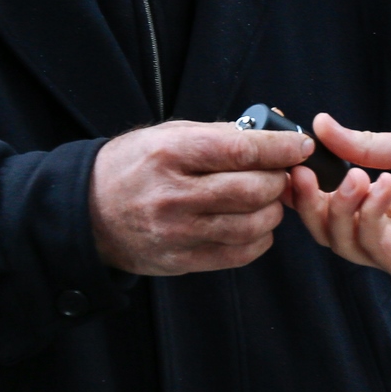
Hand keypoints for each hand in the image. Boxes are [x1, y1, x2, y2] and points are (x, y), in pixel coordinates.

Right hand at [90, 120, 313, 275]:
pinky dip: (259, 238)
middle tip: (282, 174)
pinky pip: (239, 254)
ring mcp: (177, 233)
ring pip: (252, 225)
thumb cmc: (134, 166)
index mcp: (169, 154)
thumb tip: (275, 130)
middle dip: (279, 180)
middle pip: (252, 190)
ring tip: (267, 199)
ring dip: (272, 210)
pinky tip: (255, 224)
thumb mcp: (168, 135)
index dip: (279, 148)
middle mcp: (173, 195)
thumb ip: (221, 134)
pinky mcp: (181, 261)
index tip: (301, 145)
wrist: (88, 213)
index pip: (239, 150)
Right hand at [291, 114, 390, 286]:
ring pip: (340, 241)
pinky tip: (384, 186)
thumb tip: (320, 123)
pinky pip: (371, 245)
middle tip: (306, 175)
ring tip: (359, 177)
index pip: (326, 202)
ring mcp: (390, 251)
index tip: (290, 167)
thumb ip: (362, 143)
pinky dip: (370, 214)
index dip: (302, 191)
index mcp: (374, 201)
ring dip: (341, 207)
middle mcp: (377, 228)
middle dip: (309, 203)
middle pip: (324, 228)